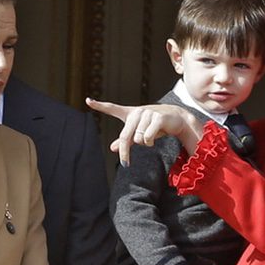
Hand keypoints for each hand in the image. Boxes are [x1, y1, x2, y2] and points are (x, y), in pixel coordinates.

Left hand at [85, 98, 202, 165]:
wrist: (177, 119)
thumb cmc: (156, 126)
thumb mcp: (139, 133)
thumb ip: (125, 140)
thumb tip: (111, 148)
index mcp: (130, 114)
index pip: (113, 108)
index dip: (99, 105)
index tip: (87, 100)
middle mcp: (137, 112)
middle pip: (125, 136)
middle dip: (124, 152)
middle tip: (125, 163)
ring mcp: (147, 113)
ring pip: (138, 139)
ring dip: (145, 143)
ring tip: (152, 136)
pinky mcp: (157, 117)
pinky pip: (148, 137)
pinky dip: (150, 142)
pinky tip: (156, 137)